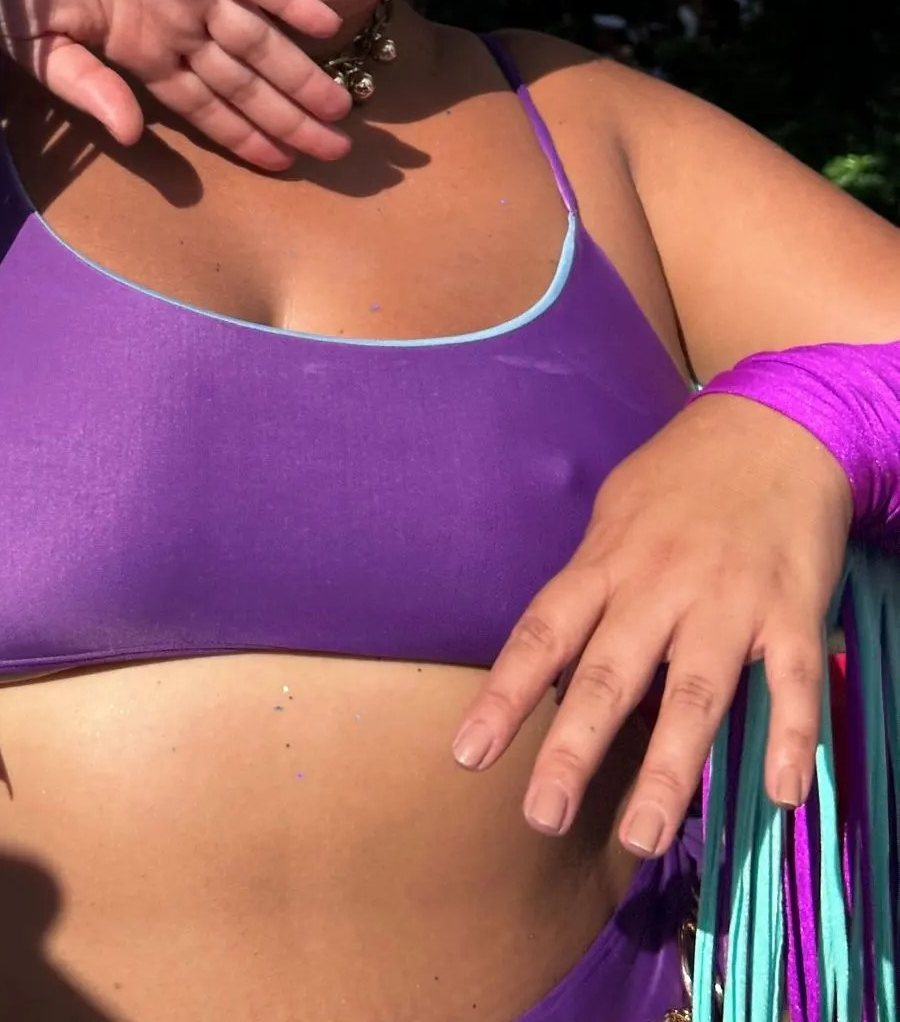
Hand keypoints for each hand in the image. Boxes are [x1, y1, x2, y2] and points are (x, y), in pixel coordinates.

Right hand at [0, 0, 351, 170]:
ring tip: (342, 107)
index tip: (286, 162)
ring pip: (258, 37)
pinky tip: (327, 26)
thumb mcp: (35, 44)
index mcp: (137, 51)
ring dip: (300, 72)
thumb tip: (132, 134)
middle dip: (291, 116)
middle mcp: (174, 22)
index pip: (206, 105)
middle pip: (244, 81)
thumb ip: (86, 87)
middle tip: (339, 152)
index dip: (245, 134)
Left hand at [449, 393, 851, 856]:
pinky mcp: (792, 609)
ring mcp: (728, 599)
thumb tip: (557, 658)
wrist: (775, 425)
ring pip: (694, 692)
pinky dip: (789, 737)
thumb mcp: (616, 514)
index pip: (543, 635)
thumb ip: (591, 585)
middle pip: (610, 674)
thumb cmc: (683, 478)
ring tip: (643, 835)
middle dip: (573, 748)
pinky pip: (791, 682)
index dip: (504, 696)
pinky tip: (778, 792)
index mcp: (607, 562)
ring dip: (668, 768)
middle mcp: (660, 584)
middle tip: (542, 814)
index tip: (468, 754)